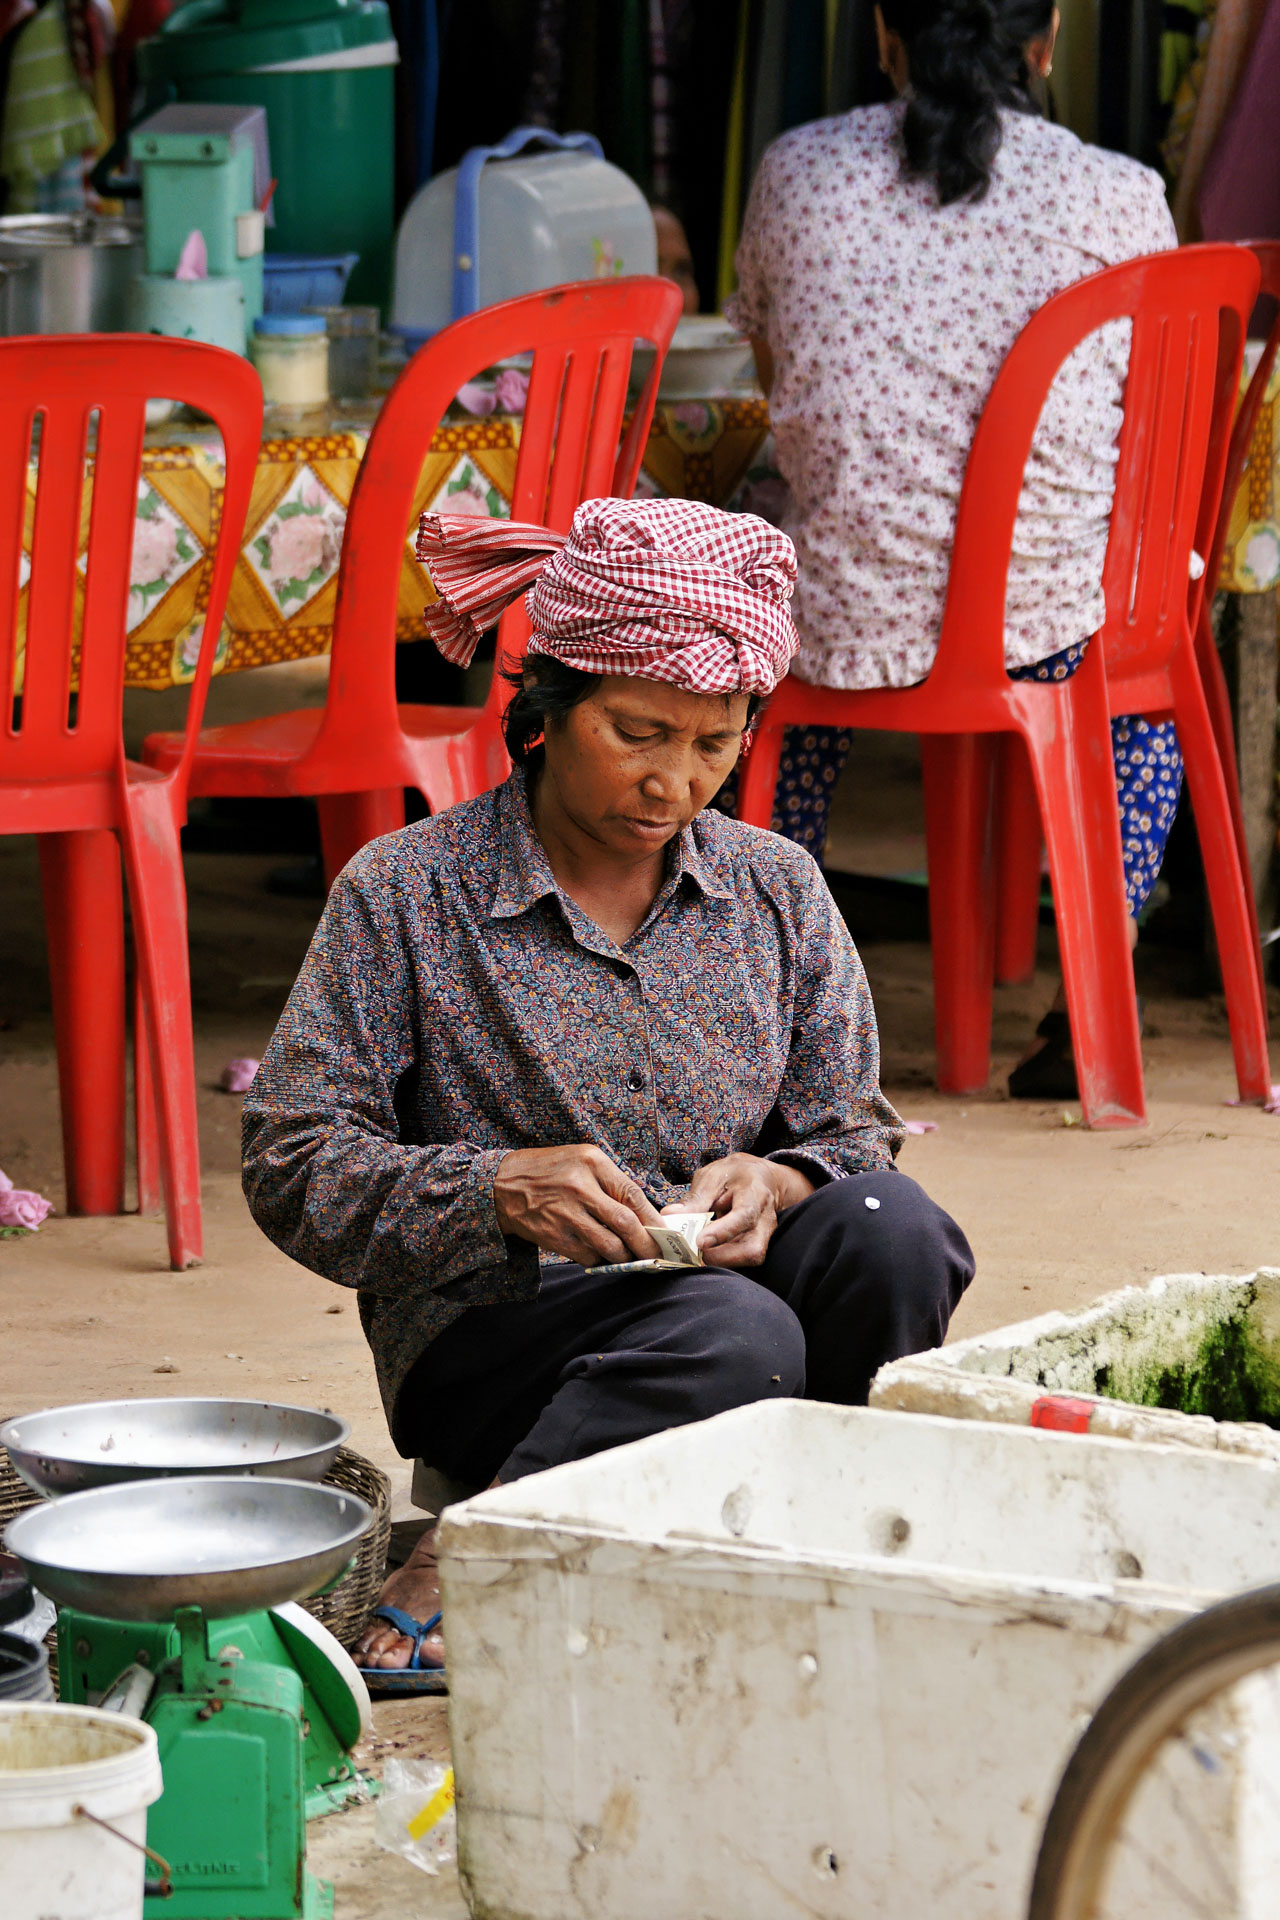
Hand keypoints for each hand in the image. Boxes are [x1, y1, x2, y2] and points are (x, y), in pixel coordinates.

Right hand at [494, 1144, 664, 1266]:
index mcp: (592, 1162)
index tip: (664, 1232)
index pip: (632, 1194)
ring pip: (609, 1244)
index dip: (653, 1218)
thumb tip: (643, 1213)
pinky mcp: (553, 1235)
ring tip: (630, 1257)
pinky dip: (600, 1260)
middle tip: (655, 1254)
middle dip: (646, 1243)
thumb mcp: (582, 1159)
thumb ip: (611, 1181)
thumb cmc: (549, 1170)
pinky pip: (587, 1255)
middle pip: (625, 1223)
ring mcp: (565, 1213)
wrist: (502, 1184)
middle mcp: (580, 1187)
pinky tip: (603, 1256)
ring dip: (624, 1256)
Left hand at [666, 1153, 813, 1268]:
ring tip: (696, 1253)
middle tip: (693, 1254)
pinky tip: (704, 1253)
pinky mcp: (756, 1246)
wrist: (759, 1178)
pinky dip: (720, 1260)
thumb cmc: (735, 1175)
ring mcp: (764, 1236)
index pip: (744, 1216)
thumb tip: (669, 1216)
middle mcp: (765, 1220)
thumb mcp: (712, 1177)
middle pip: (751, 1250)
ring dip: (719, 1261)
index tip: (700, 1242)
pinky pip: (740, 1260)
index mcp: (755, 1194)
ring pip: (747, 1259)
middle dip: (721, 1258)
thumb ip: (694, 1199)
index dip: (722, 1232)